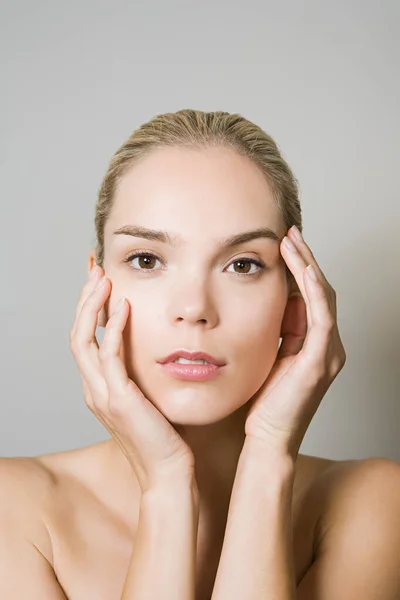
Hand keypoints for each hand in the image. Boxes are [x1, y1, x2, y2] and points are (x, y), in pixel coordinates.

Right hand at [69, 265, 194, 492]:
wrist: (168, 471)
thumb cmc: (165, 435)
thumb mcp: (149, 397)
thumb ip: (143, 372)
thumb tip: (157, 346)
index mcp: (99, 387)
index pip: (85, 338)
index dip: (87, 308)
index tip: (99, 280)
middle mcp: (93, 389)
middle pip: (77, 334)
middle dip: (84, 299)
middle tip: (95, 269)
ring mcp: (101, 395)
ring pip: (83, 341)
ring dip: (91, 306)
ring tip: (102, 278)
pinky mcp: (118, 400)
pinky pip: (109, 356)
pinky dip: (113, 328)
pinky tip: (124, 306)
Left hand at [245, 226, 346, 457]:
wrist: (266, 440)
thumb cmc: (262, 403)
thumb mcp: (266, 357)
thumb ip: (272, 331)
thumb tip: (263, 302)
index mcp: (314, 344)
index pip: (310, 296)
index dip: (299, 267)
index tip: (282, 243)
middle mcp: (327, 345)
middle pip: (321, 290)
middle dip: (305, 259)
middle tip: (289, 232)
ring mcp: (327, 353)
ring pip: (324, 297)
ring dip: (308, 266)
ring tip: (291, 240)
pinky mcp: (320, 361)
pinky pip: (321, 317)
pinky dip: (313, 290)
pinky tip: (301, 268)